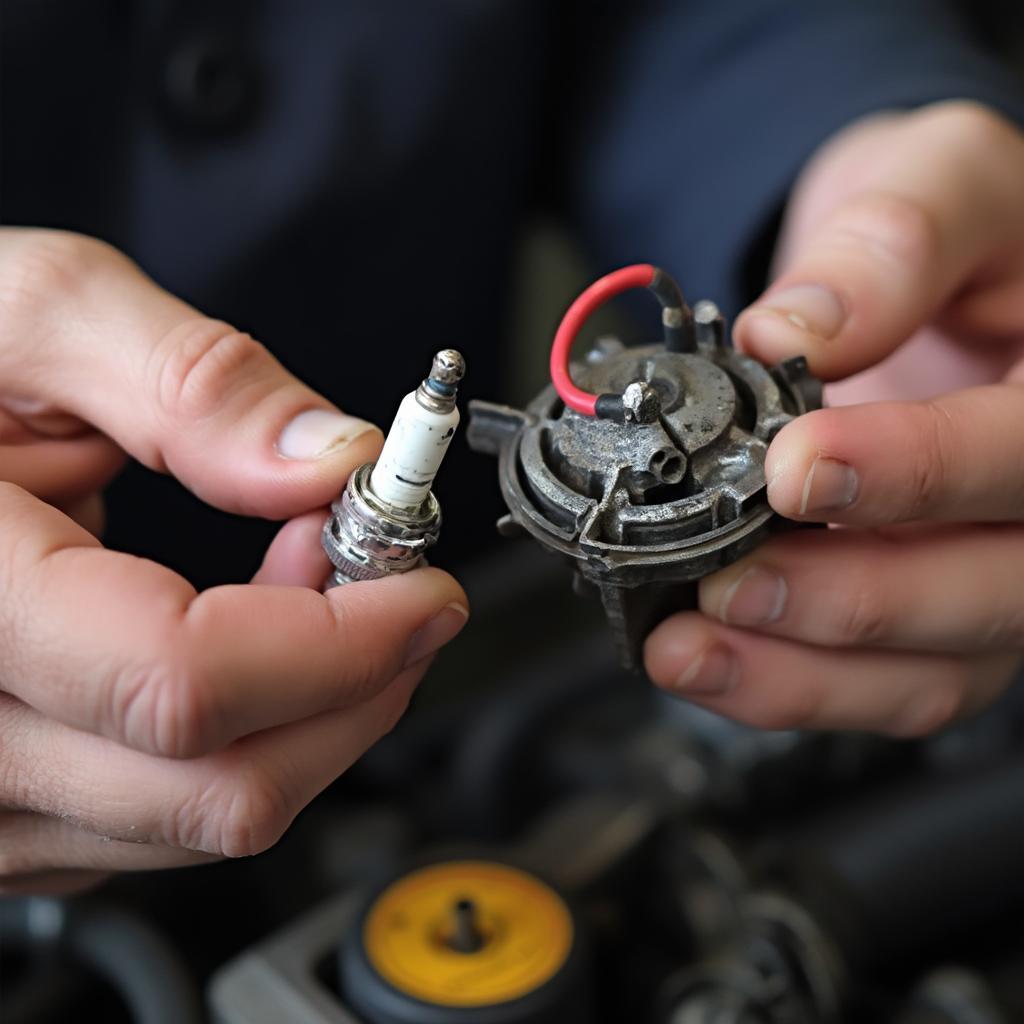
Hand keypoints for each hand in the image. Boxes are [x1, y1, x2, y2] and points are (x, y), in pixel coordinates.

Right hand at [0, 229, 467, 893]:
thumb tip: (329, 462)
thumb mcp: (35, 316)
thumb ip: (192, 385)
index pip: (183, 680)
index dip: (343, 644)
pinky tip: (247, 633)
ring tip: (303, 577)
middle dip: (356, 683)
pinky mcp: (19, 804)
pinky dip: (252, 730)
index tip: (424, 592)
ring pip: (209, 816)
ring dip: (309, 705)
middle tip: (385, 580)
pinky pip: (172, 813)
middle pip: (223, 787)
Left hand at [645, 101, 1023, 734]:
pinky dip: (789, 685)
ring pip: (935, 667)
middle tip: (731, 581)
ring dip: (802, 672)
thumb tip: (794, 330)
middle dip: (852, 600)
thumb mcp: (938, 181)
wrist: (925, 279)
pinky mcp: (937, 616)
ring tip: (690, 647)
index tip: (797, 467)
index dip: (919, 471)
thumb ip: (890, 242)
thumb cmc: (952, 229)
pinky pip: (883, 683)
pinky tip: (710, 661)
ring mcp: (999, 571)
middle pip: (995, 590)